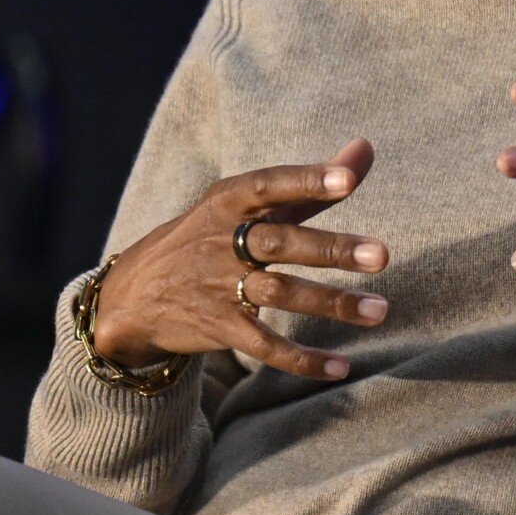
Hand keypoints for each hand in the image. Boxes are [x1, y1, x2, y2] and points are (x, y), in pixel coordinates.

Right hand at [90, 140, 388, 380]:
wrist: (132, 295)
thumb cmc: (211, 237)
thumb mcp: (249, 206)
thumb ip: (310, 185)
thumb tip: (367, 147)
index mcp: (228, 203)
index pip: (268, 185)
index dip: (307, 180)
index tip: (348, 180)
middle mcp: (222, 242)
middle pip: (280, 243)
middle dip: (330, 249)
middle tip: (383, 256)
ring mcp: (218, 286)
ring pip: (280, 294)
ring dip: (331, 303)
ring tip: (380, 311)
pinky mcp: (218, 327)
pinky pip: (264, 345)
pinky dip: (302, 359)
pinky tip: (341, 367)